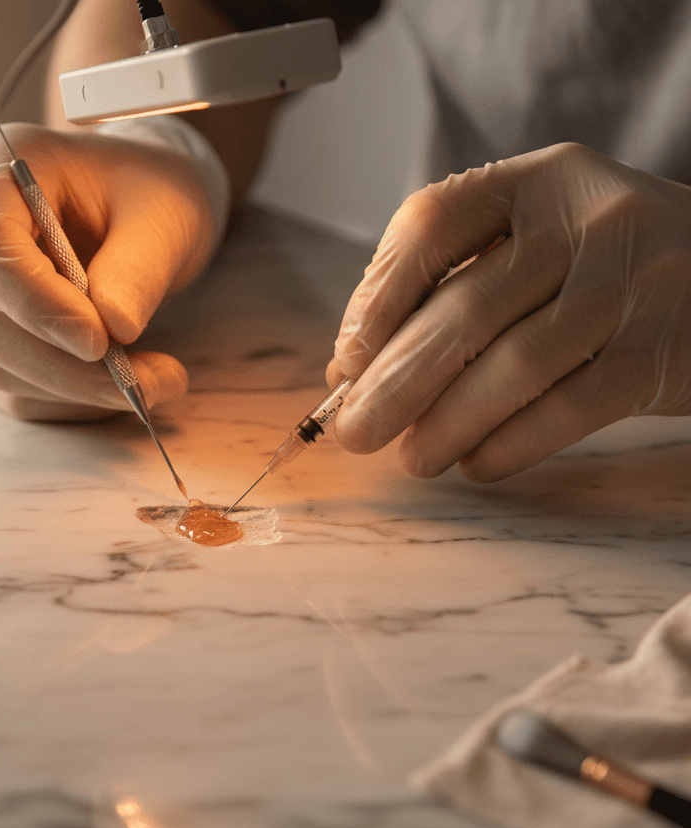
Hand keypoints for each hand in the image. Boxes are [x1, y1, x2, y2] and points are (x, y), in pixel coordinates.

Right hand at [0, 123, 216, 420]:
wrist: (133, 205)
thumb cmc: (145, 192)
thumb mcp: (164, 213)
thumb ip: (139, 267)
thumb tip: (115, 330)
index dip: (37, 304)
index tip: (102, 342)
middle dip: (68, 368)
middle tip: (150, 384)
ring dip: (78, 391)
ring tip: (156, 381)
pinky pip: (10, 388)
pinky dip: (71, 402)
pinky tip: (120, 387)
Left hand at [326, 143, 690, 480]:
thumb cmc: (606, 273)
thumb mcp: (537, 250)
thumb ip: (452, 291)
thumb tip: (352, 370)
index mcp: (538, 182)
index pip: (432, 223)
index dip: (378, 297)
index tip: (348, 361)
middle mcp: (588, 219)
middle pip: (466, 307)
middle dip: (396, 383)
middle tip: (356, 433)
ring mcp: (635, 282)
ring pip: (513, 365)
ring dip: (447, 425)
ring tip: (413, 459)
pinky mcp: (662, 351)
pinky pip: (567, 409)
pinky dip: (510, 444)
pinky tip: (477, 464)